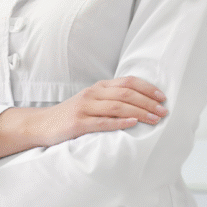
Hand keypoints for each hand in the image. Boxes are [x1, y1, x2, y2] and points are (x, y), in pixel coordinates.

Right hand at [34, 76, 166, 146]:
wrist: (42, 124)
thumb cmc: (72, 115)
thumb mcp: (91, 102)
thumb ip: (111, 99)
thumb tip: (140, 102)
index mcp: (98, 87)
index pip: (127, 82)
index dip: (147, 88)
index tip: (162, 97)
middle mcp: (92, 94)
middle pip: (125, 94)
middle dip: (148, 102)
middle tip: (163, 111)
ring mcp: (84, 108)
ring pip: (117, 107)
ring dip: (139, 113)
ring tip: (154, 119)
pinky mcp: (77, 124)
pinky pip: (101, 122)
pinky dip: (119, 123)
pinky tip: (132, 124)